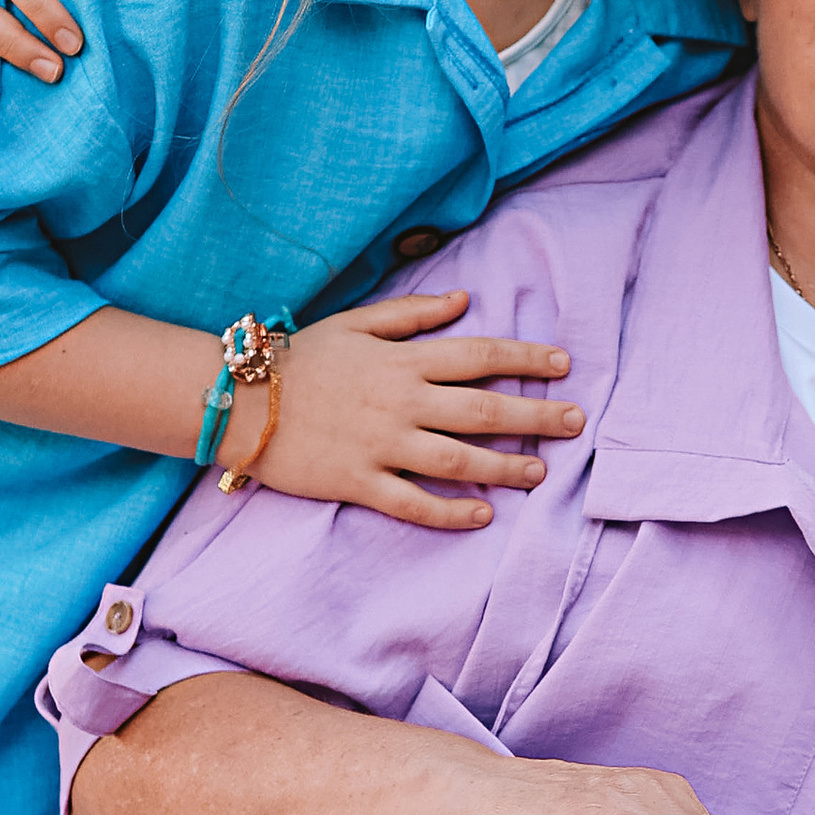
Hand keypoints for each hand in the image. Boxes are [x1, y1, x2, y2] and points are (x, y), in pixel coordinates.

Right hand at [252, 291, 587, 529]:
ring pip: (458, 460)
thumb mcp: (356, 321)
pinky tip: (482, 514)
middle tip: (575, 423)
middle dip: (536, 417)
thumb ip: (413, 313)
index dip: (525, 360)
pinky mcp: (358, 482)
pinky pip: (413, 502)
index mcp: (402, 360)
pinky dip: (450, 511)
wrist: (239, 400)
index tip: (562, 366)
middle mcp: (400, 402)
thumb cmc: (300, 358)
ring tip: (539, 473)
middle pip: (483, 410)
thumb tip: (464, 300)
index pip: (479, 356)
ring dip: (505, 467)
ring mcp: (380, 445)